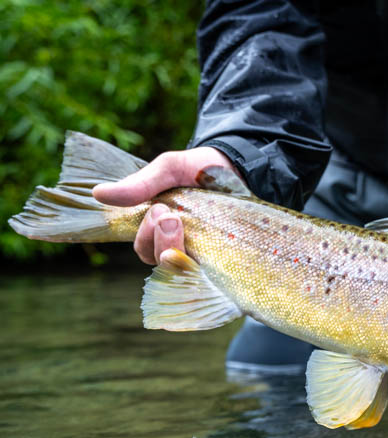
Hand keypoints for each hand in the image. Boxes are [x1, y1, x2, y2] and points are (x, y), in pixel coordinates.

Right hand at [92, 146, 234, 264]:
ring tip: (182, 223)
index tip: (156, 212)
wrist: (238, 165)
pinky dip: (204, 265)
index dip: (145, 238)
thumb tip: (98, 194)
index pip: (144, 247)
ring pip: (181, 268)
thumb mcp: (169, 168)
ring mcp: (201, 249)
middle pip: (159, 260)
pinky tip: (208, 248)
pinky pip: (210, 271)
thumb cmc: (199, 168)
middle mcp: (178, 242)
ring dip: (176, 248)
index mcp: (159, 226)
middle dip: (160, 241)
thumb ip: (139, 184)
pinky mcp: (223, 253)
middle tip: (169, 216)